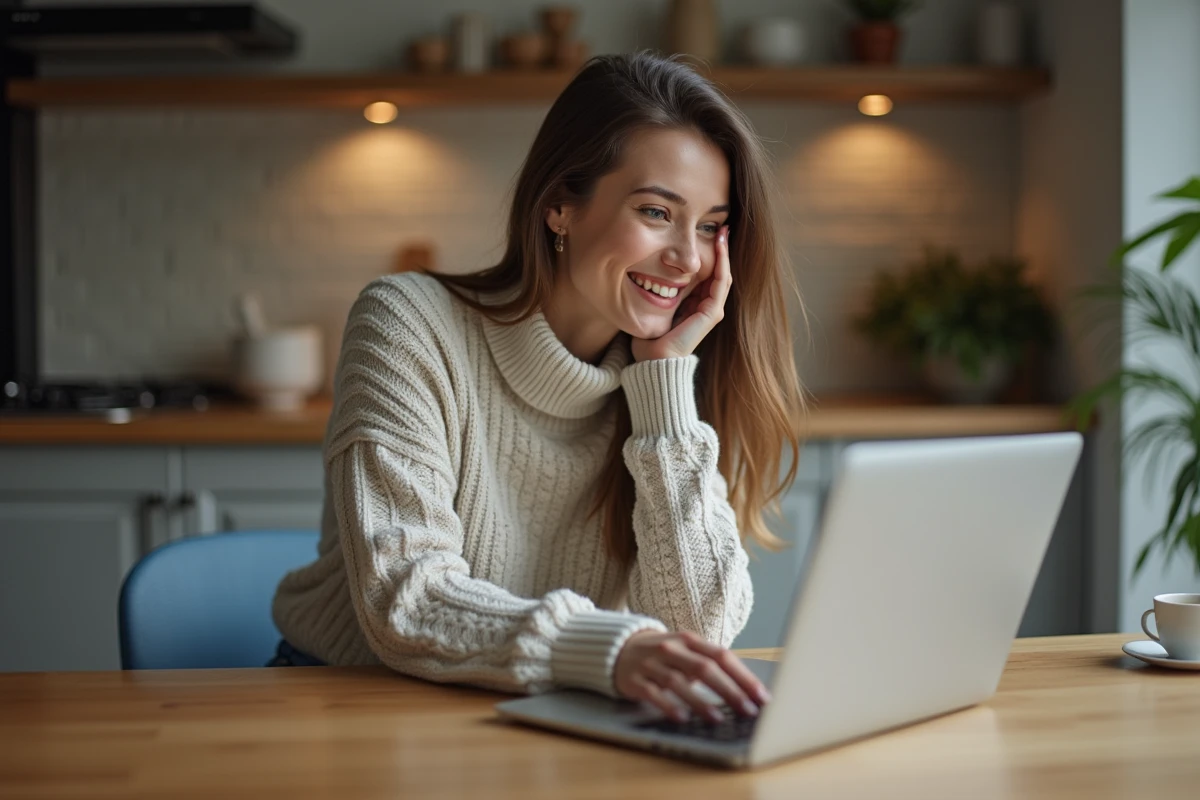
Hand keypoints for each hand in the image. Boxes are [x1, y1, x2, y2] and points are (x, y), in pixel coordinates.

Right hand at [613, 629, 770, 721]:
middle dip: (729, 690)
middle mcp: (671, 649)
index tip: (761, 696)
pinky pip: (653, 693)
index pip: (721, 656)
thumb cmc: (662, 655)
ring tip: (717, 719)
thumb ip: (709, 664)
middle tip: (747, 711)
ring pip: (678, 681)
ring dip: (699, 701)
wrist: (617, 648)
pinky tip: (681, 718)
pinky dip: (668, 705)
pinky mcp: (634, 679)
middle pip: (704, 668)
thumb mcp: (685, 652)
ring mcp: (651, 663)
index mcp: (689, 640)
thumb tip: (744, 689)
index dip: (743, 676)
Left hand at [630, 225, 731, 362]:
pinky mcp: (711, 314)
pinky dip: (721, 263)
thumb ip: (658, 289)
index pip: (708, 273)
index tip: (708, 231)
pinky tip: (719, 247)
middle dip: (720, 249)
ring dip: (724, 252)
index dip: (710, 253)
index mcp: (695, 304)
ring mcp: (711, 310)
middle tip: (721, 226)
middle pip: (718, 271)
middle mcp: (706, 306)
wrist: (653, 358)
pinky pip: (720, 283)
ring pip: (723, 274)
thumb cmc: (650, 335)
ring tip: (723, 231)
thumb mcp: (654, 304)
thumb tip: (647, 268)